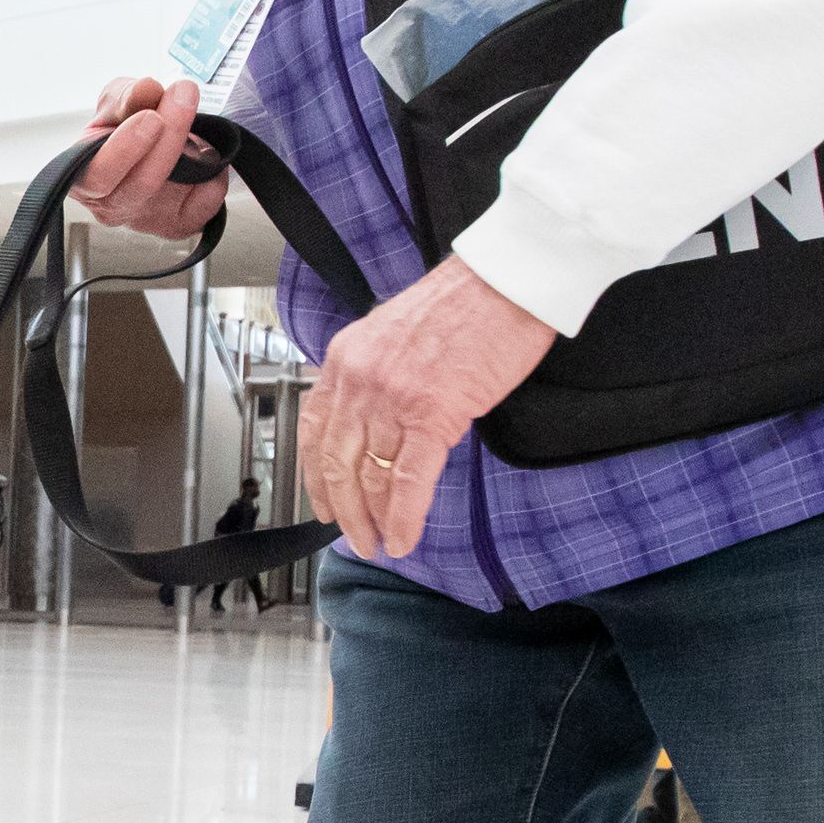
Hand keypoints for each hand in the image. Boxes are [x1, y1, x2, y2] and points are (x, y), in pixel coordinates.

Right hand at [68, 75, 227, 241]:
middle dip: (169, 138)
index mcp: (84, 179)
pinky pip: (205, 201)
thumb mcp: (115, 102)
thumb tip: (146, 89)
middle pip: (141, 183)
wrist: (146, 149)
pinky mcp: (179, 224)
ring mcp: (147, 220)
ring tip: (195, 122)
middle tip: (183, 98)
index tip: (151, 116)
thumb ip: (126, 96)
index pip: (99, 174)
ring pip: (175, 192)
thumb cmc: (120, 130)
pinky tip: (203, 158)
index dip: (125, 148)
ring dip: (194, 151)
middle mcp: (112, 206)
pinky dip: (213, 175)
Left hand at [301, 255, 557, 558]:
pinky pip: (407, 479)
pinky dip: (404, 516)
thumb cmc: (467, 301)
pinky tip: (403, 537)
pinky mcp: (432, 413)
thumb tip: (378, 422)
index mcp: (346, 357)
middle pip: (337, 463)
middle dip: (345, 511)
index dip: (316, 478)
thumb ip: (378, 376)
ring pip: (370, 475)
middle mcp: (359, 378)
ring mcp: (393, 397)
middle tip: (356, 538)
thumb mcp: (397, 333)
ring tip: (382, 543)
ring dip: (374, 519)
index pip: (315, 431)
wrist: (508, 279)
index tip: (324, 505)